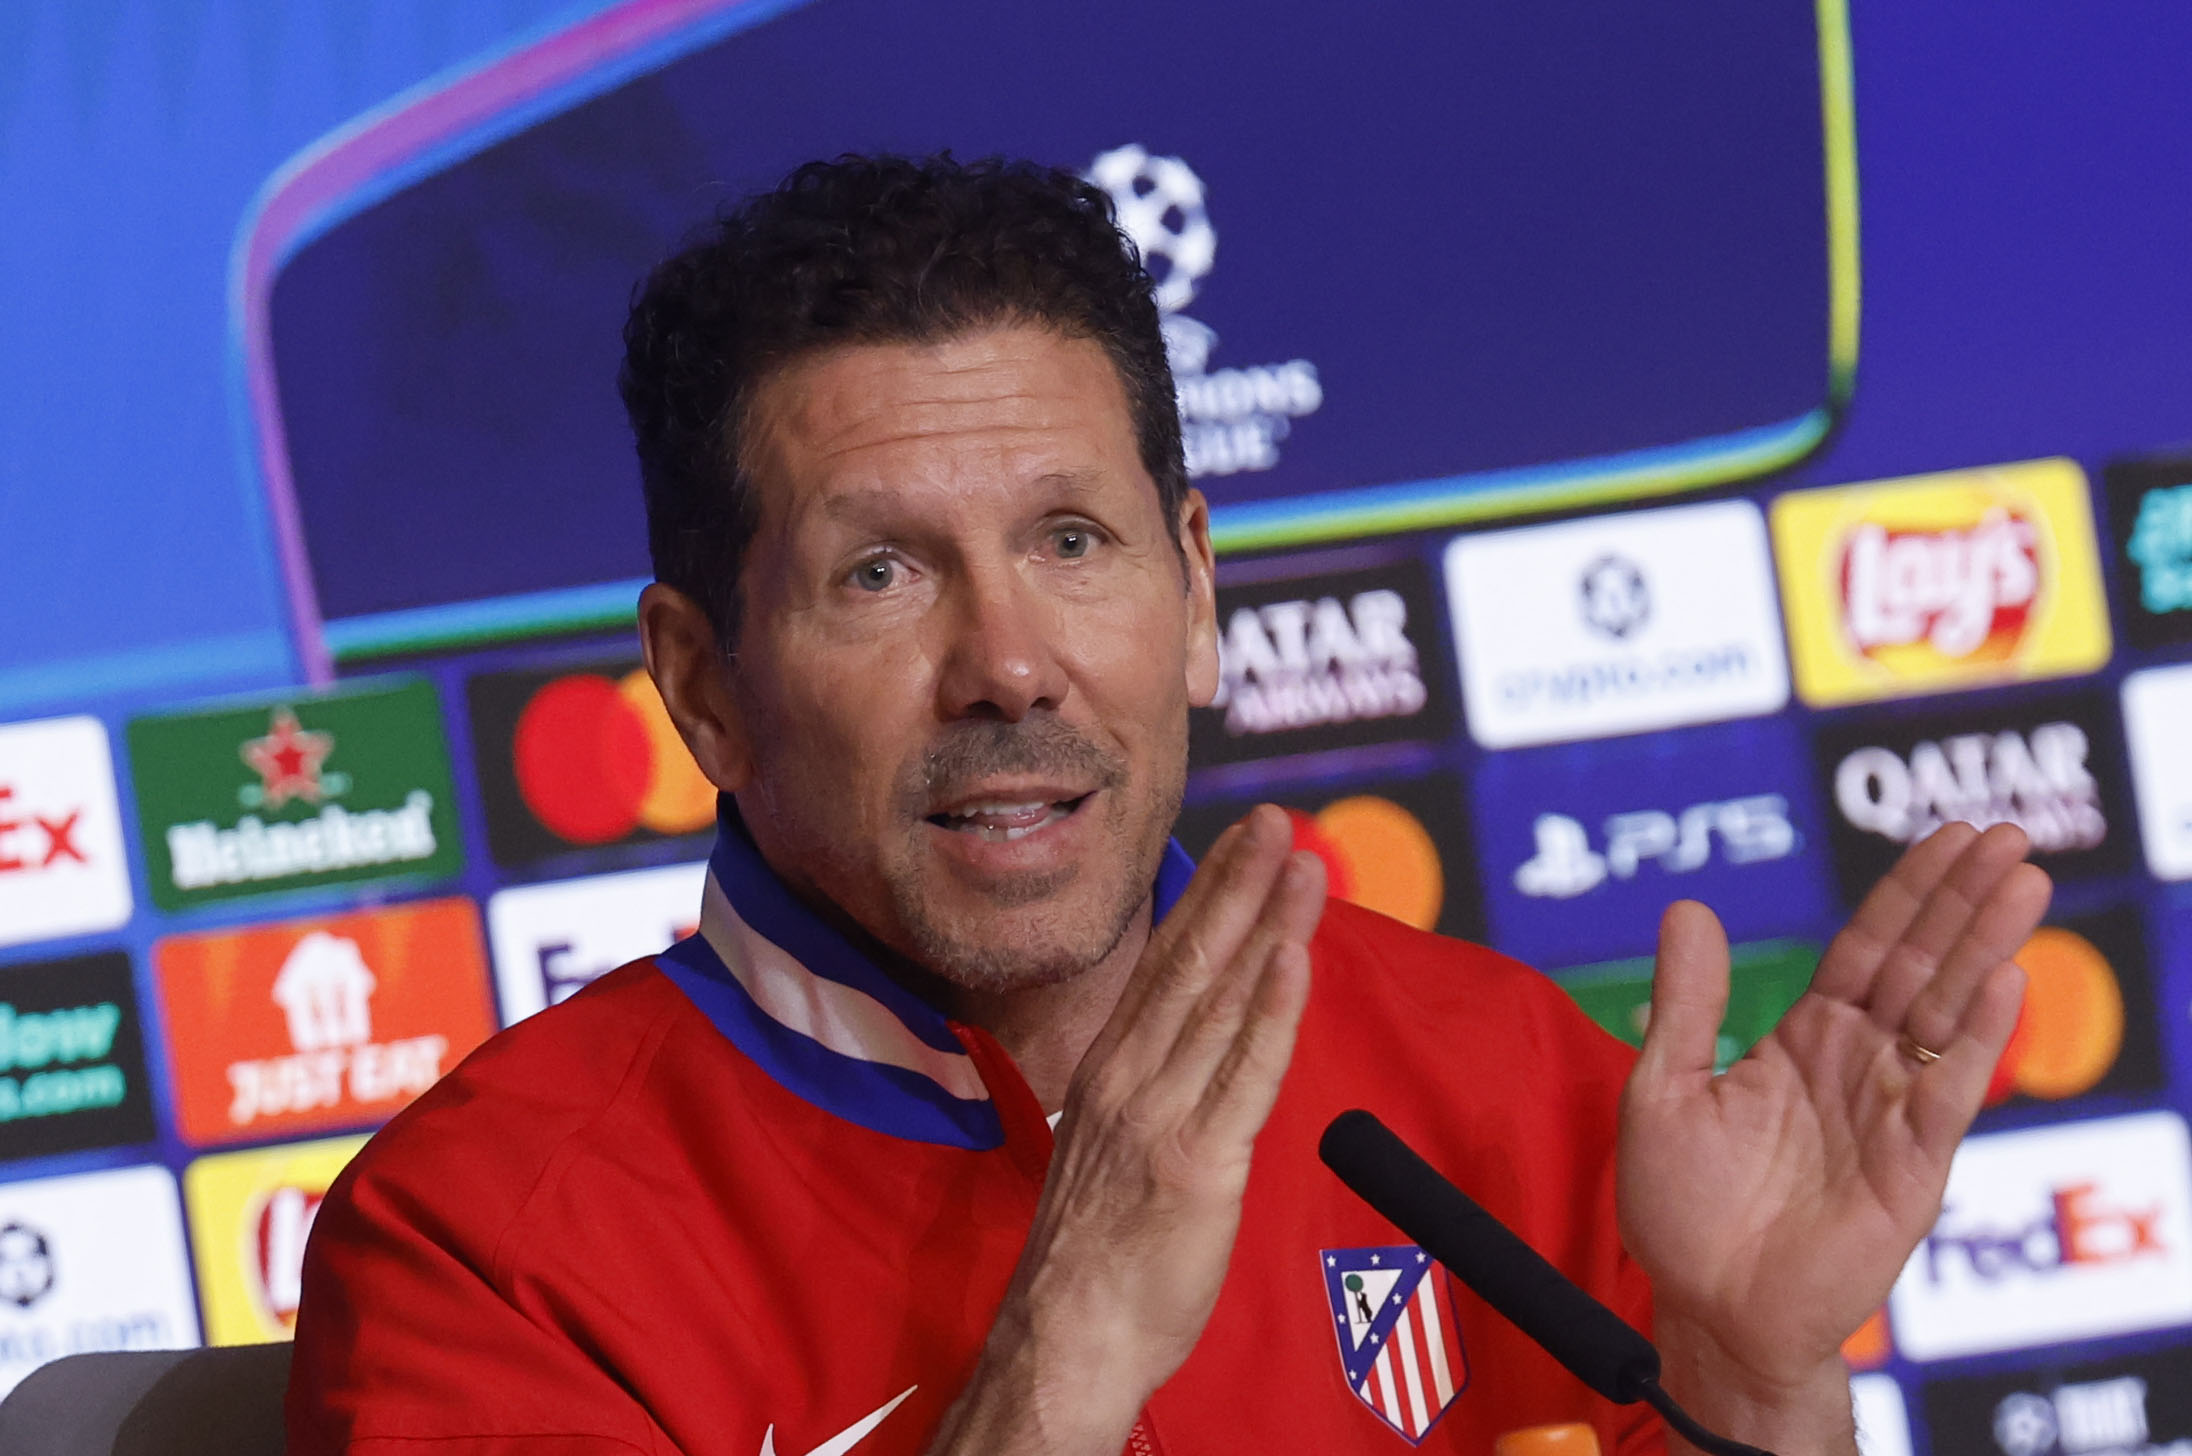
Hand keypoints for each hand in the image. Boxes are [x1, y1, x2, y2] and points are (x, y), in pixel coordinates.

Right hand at [928, 805, 1326, 1455]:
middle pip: (1192, 961)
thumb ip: (1151, 1090)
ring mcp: (1161, 1115)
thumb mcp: (1109, 1147)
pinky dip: (1271, 1010)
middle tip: (1273, 820)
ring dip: (1267, 925)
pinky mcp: (1198, 1163)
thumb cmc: (1094, 1255)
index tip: (1240, 841)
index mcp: (1111, 1069)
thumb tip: (1194, 1046)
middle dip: (1236, 884)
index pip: (1165, 962)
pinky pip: (1245, 1074)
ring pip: (1223, 1001)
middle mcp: (1131, 1077)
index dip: (1206, 895)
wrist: (1066, 1336)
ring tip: (1300, 863)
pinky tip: (1293, 957)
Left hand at [1617, 822, 2049, 1451]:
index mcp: (1805, 1040)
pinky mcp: (1912, 1167)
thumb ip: (1687, 1003)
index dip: (1907, 892)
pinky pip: (1949, 1091)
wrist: (1707, 1310)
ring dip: (1985, 946)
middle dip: (1962, 899)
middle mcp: (1858, 1066)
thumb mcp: (1663, 1089)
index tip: (1949, 836)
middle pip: (1921, 964)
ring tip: (2023, 881)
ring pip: (1946, 1013)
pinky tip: (2003, 979)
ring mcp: (1891, 1113)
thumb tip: (1688, 907)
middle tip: (2007, 835)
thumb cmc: (1683, 1210)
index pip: (1867, 947)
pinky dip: (1977, 1035)